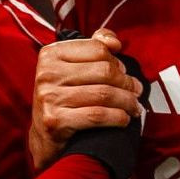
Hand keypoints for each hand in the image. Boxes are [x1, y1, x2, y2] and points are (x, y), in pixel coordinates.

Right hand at [29, 28, 142, 170]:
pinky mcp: (55, 121)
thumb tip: (114, 42)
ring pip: (104, 93)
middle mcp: (47, 73)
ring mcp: (49, 97)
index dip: (116, 61)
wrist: (43, 137)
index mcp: (51, 54)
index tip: (124, 71)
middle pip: (104, 70)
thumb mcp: (70, 68)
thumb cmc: (61, 99)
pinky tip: (124, 119)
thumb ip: (92, 48)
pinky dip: (117, 117)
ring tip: (134, 106)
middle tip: (136, 90)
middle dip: (126, 82)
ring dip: (127, 101)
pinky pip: (97, 115)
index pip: (97, 49)